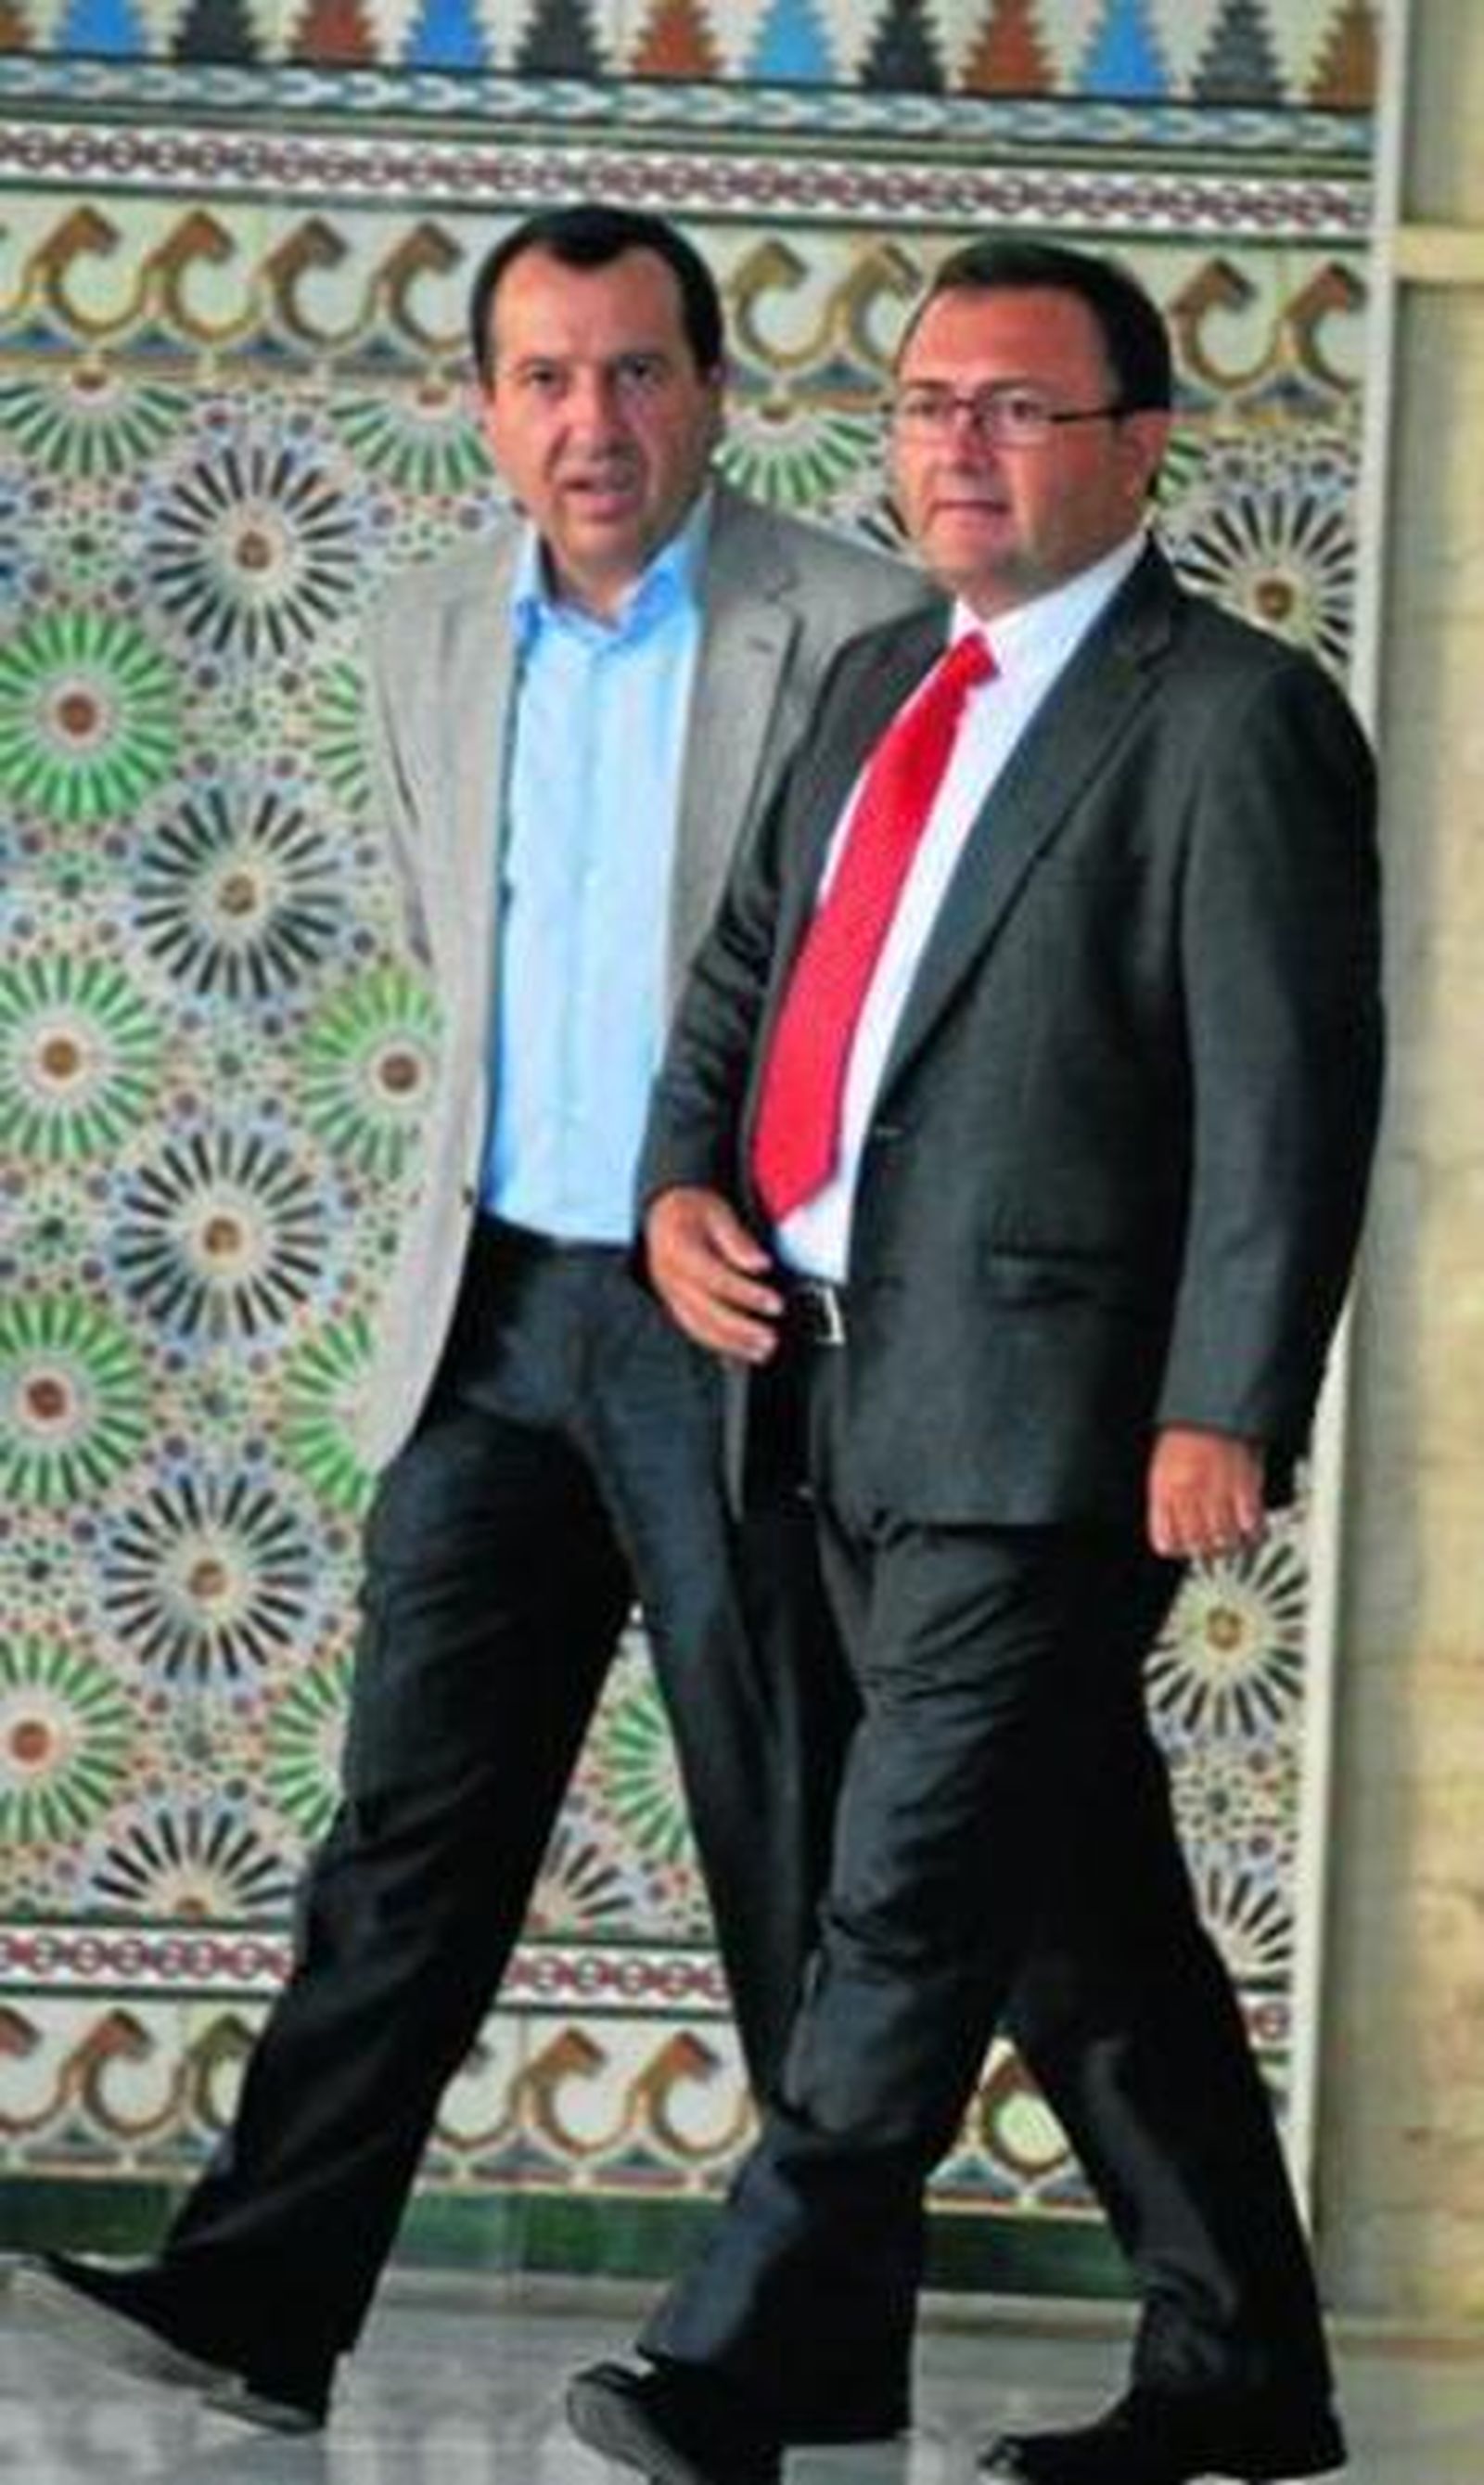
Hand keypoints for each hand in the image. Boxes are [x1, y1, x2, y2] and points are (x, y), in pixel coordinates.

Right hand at [645, 1187, 783, 1361]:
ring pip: (699, 1328)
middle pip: (707, 1311)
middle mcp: (671, 1278)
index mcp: (679, 1250)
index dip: (747, 1294)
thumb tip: (758, 1263)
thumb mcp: (715, 1211)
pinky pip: (695, 1331)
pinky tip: (740, 1354)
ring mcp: (671, 1295)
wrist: (663, 1215)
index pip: (716, 1279)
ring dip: (732, 1344)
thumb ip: (737, 1239)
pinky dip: (719, 1346)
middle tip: (770, 1338)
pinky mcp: (675, 1306)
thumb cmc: (691, 1212)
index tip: (774, 1303)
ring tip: (761, 1351)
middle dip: (742, 1329)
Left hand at [1147, 1426, 1265, 1560]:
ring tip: (1237, 1541)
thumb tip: (1176, 1530)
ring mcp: (1216, 1491)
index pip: (1166, 1541)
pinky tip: (1255, 1530)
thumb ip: (1168, 1499)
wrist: (1215, 1405)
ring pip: (1225, 1540)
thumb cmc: (1189, 1434)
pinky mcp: (1244, 1486)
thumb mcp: (1163, 1466)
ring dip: (1233, 1545)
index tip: (1187, 1549)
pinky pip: (1251, 1525)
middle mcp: (1188, 1494)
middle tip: (1217, 1548)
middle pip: (1198, 1545)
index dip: (1178, 1549)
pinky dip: (1255, 1533)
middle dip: (1208, 1551)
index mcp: (1163, 1489)